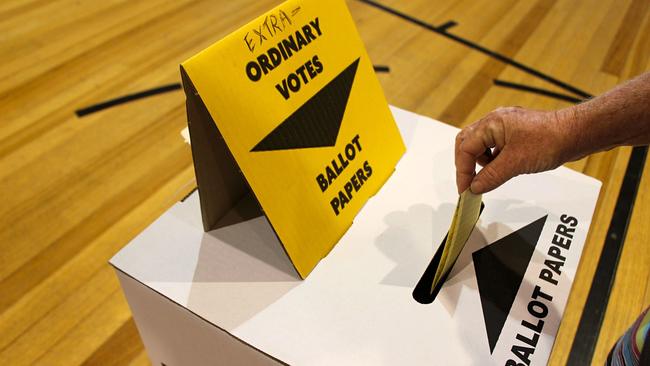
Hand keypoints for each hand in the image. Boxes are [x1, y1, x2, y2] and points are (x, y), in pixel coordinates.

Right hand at [455, 107, 569, 193]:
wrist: (575, 134)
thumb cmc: (551, 140)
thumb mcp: (515, 163)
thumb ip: (491, 176)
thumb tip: (475, 187)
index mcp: (491, 124)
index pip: (465, 149)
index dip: (463, 171)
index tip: (466, 189)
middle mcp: (495, 121)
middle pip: (467, 143)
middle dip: (466, 164)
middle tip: (469, 183)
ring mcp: (505, 125)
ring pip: (480, 144)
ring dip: (480, 162)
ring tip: (489, 175)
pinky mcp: (514, 132)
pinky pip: (494, 145)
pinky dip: (492, 159)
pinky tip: (501, 168)